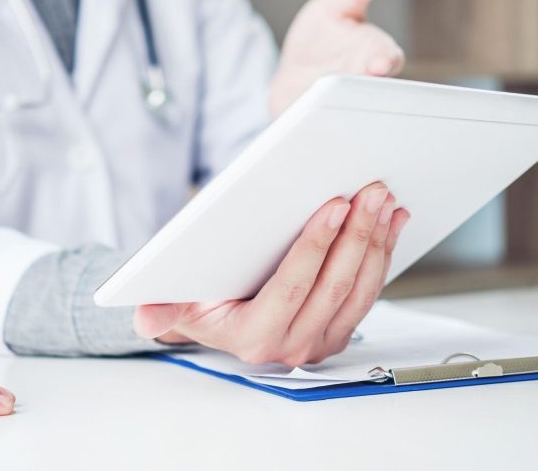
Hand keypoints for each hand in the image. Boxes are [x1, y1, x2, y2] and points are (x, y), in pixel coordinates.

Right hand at [134, 183, 409, 366]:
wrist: (219, 319)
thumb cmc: (199, 302)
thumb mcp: (176, 303)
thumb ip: (162, 309)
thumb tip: (145, 318)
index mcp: (254, 338)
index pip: (292, 288)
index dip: (315, 246)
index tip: (333, 206)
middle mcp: (292, 346)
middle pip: (335, 286)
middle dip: (356, 234)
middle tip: (369, 191)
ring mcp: (321, 341)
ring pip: (360, 289)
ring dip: (376, 240)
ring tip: (383, 200)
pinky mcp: (340, 329)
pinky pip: (370, 291)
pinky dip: (384, 252)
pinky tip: (392, 222)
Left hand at [269, 0, 404, 116]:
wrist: (295, 76)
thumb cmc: (323, 38)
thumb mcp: (333, 6)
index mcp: (376, 55)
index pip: (389, 57)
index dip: (385, 60)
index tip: (379, 63)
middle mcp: (365, 86)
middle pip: (373, 93)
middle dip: (365, 91)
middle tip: (356, 87)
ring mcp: (345, 109)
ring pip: (350, 116)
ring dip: (340, 111)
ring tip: (327, 106)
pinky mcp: (322, 129)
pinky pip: (321, 133)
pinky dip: (313, 128)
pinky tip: (305, 126)